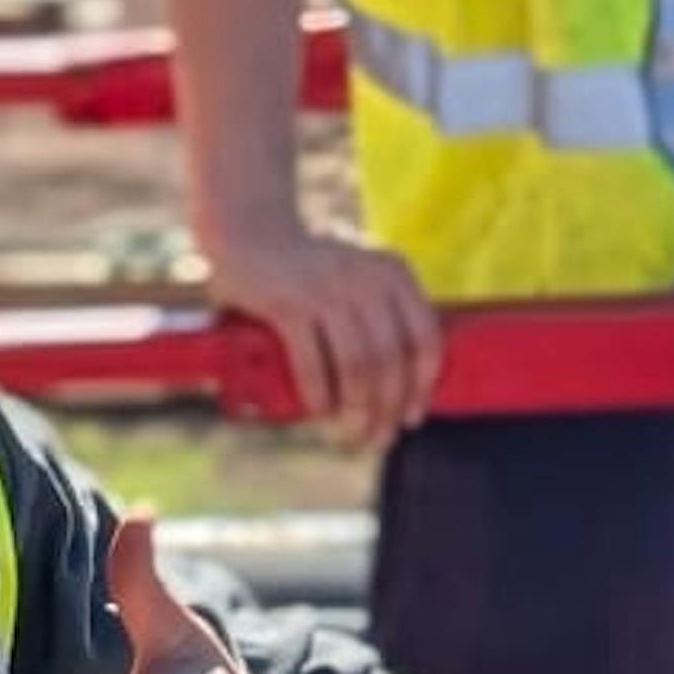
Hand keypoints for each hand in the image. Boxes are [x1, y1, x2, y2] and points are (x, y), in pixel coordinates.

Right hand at [204, 216, 443, 441]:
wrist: (249, 234)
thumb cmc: (310, 271)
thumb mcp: (358, 279)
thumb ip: (383, 315)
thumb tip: (406, 387)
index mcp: (393, 272)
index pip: (425, 336)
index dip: (421, 385)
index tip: (412, 418)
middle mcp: (366, 277)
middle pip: (391, 359)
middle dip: (387, 409)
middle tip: (377, 439)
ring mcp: (327, 288)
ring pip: (357, 367)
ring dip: (356, 411)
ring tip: (350, 435)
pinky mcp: (288, 303)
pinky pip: (313, 363)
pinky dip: (319, 396)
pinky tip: (319, 413)